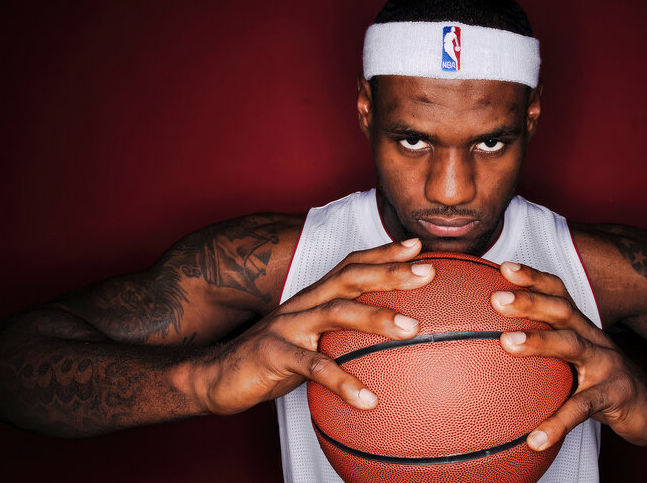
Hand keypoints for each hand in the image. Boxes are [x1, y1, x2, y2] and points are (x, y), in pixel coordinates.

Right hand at [187, 239, 433, 415]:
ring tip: (413, 329)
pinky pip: (313, 368)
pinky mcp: (274, 354)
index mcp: (314, 296)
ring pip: (336, 312)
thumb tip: (390, 343)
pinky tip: (368, 399)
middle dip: (390, 271)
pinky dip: (343, 382)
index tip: (419, 246)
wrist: (216, 375)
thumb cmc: (274, 358)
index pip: (352, 265)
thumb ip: (342, 334)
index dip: (384, 253)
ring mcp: (288, 325)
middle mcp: (304, 303)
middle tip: (429, 272)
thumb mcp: (311, 340)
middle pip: (351, 277)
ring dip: (376, 317)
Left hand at [490, 262, 646, 449]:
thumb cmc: (604, 383)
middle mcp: (594, 339)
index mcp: (583, 328)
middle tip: (496, 298)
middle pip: (562, 311)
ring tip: (506, 344)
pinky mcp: (614, 396)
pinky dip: (557, 423)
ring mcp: (607, 366)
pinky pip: (581, 409)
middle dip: (530, 301)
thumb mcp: (577, 361)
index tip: (504, 268)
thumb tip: (496, 347)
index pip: (558, 294)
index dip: (534, 278)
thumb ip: (547, 349)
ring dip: (539, 342)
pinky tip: (534, 439)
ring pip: (572, 346)